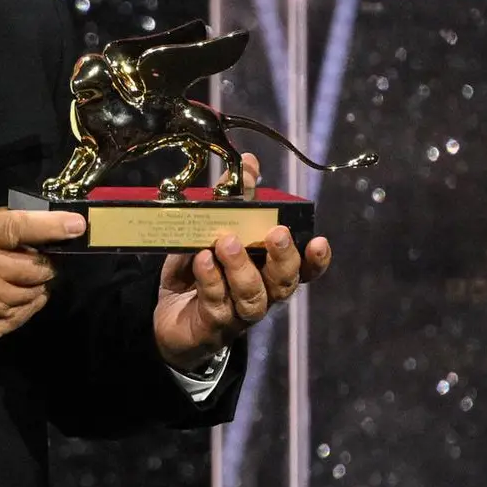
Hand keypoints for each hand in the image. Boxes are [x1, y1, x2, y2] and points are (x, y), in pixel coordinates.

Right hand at [0, 207, 85, 356]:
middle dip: (43, 266)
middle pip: (37, 269)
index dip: (50, 226)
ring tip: (14, 283)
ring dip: (34, 289)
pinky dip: (24, 308)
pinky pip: (22, 317)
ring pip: (34, 296)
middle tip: (33, 263)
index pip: (17, 227)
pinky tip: (9, 301)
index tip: (77, 226)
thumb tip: (37, 228)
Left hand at [154, 153, 332, 369]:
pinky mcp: (212, 324)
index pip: (303, 270)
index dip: (315, 260)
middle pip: (284, 283)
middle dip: (282, 257)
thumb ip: (234, 199)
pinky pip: (216, 302)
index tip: (319, 241)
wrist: (167, 315)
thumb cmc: (198, 270)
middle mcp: (261, 295)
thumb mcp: (212, 230)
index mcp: (268, 273)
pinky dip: (211, 280)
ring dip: (242, 267)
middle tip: (274, 234)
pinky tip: (201, 260)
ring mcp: (238, 313)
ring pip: (253, 296)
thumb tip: (249, 162)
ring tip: (227, 243)